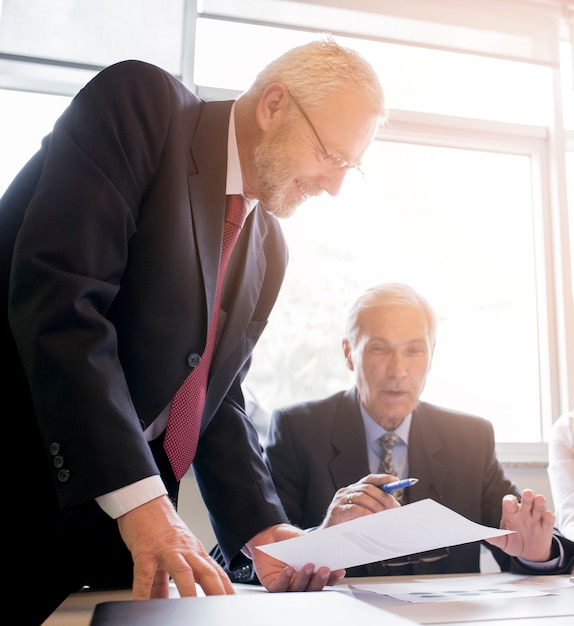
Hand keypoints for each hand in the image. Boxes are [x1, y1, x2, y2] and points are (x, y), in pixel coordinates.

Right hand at [117, 495, 234, 599]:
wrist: (143, 502)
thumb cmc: (159, 527)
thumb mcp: (168, 555)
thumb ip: (166, 582)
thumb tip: (163, 604)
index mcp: (194, 552)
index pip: (216, 572)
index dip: (227, 589)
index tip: (233, 604)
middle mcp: (184, 550)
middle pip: (206, 572)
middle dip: (217, 592)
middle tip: (222, 610)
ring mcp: (166, 550)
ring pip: (182, 571)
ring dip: (189, 592)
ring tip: (190, 612)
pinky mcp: (145, 550)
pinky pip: (145, 574)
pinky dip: (144, 591)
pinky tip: (143, 605)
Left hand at [248, 524, 345, 590]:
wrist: (265, 535)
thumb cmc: (285, 539)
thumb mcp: (301, 538)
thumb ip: (313, 545)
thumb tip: (327, 547)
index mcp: (311, 570)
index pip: (325, 578)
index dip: (333, 576)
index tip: (340, 570)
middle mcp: (300, 580)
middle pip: (313, 587)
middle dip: (321, 579)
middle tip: (325, 569)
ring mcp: (288, 584)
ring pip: (299, 588)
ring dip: (305, 578)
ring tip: (308, 566)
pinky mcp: (274, 585)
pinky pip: (280, 587)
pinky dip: (285, 579)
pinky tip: (289, 570)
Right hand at [318, 473, 401, 528]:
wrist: (327, 540)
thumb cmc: (347, 527)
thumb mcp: (361, 514)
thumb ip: (373, 508)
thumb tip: (393, 508)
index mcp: (352, 490)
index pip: (369, 479)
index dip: (382, 478)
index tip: (396, 480)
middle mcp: (345, 491)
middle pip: (368, 488)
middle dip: (384, 496)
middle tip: (395, 506)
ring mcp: (340, 500)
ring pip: (362, 496)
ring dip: (377, 505)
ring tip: (385, 515)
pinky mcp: (336, 511)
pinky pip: (354, 509)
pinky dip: (366, 513)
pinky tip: (373, 518)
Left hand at [485, 489, 555, 560]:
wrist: (530, 553)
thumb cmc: (514, 542)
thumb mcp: (504, 542)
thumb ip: (496, 538)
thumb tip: (485, 537)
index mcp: (511, 513)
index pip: (510, 502)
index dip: (510, 501)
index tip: (509, 503)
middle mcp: (524, 512)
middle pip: (526, 500)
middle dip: (527, 496)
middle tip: (528, 493)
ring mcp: (536, 518)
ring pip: (538, 506)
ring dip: (539, 502)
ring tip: (539, 500)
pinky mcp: (546, 526)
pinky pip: (549, 519)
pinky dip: (549, 516)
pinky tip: (548, 516)